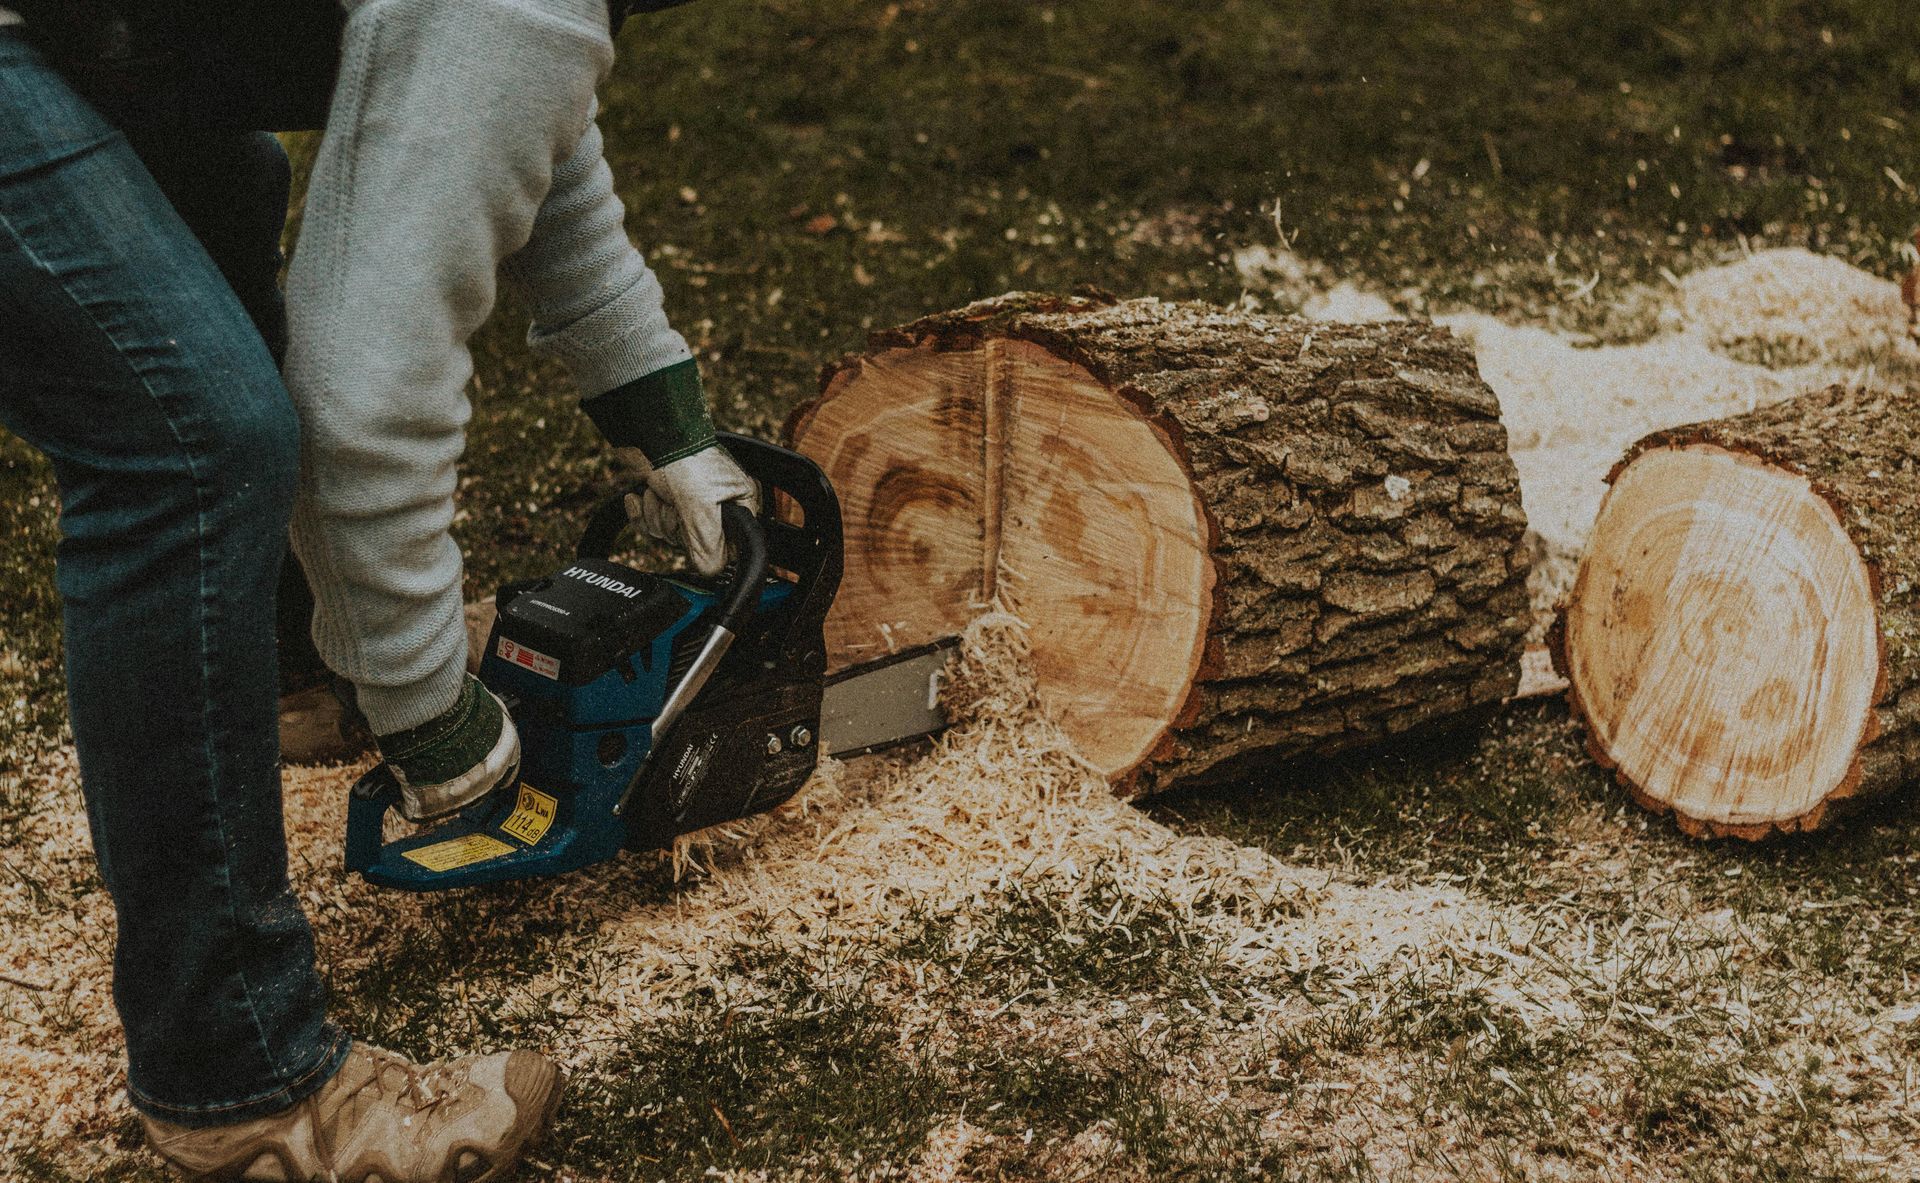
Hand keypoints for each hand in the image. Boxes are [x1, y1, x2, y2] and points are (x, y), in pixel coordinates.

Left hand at [616, 445, 759, 575]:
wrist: (648, 430)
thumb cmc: (683, 456)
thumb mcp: (699, 505)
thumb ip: (708, 544)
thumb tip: (711, 571)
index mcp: (739, 504)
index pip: (727, 548)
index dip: (704, 544)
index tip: (692, 528)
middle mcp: (718, 504)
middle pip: (693, 542)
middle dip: (673, 524)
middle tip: (675, 501)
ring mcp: (691, 502)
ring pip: (669, 533)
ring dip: (656, 514)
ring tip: (659, 491)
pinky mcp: (667, 498)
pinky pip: (651, 523)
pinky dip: (641, 512)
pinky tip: (639, 496)